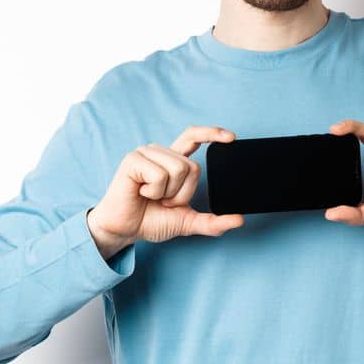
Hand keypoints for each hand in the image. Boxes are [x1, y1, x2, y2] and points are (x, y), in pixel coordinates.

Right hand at [86, 125, 244, 259]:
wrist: (124, 230)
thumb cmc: (151, 221)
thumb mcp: (187, 221)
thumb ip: (213, 222)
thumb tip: (239, 220)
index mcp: (173, 161)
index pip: (194, 137)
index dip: (212, 133)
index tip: (232, 137)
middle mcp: (161, 153)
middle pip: (193, 166)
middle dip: (183, 193)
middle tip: (164, 201)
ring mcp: (146, 154)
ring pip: (179, 169)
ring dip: (168, 193)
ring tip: (151, 196)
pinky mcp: (133, 160)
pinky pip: (160, 175)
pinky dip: (154, 191)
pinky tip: (141, 192)